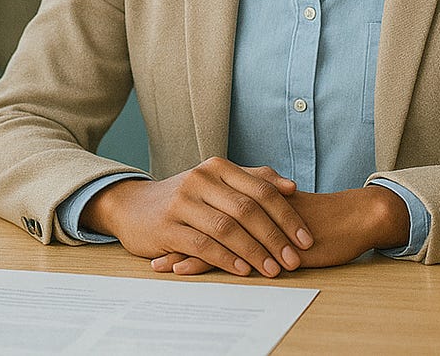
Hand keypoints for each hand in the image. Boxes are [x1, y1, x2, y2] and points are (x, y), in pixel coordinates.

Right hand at [80, 157, 313, 277]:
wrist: (133, 207)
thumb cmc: (185, 198)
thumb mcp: (216, 183)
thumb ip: (253, 181)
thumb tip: (291, 187)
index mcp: (218, 168)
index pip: (262, 190)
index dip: (287, 216)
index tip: (306, 239)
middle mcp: (201, 180)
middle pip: (248, 209)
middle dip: (275, 237)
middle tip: (293, 260)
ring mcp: (182, 202)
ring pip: (226, 227)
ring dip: (254, 251)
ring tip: (273, 270)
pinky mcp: (167, 226)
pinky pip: (202, 244)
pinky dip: (225, 258)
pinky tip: (243, 270)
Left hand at [153, 185, 409, 275]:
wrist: (352, 220)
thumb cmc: (324, 221)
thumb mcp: (288, 214)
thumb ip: (266, 212)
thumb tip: (249, 221)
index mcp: (254, 196)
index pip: (211, 206)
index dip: (188, 217)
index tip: (162, 228)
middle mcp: (249, 205)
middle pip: (203, 217)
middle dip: (176, 233)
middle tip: (149, 246)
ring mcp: (254, 222)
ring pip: (208, 233)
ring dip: (181, 250)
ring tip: (158, 263)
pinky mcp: (261, 240)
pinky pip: (225, 250)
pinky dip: (200, 260)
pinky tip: (180, 268)